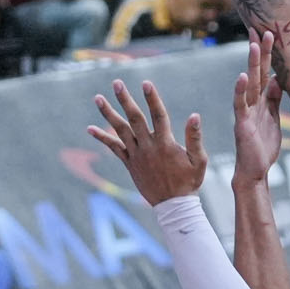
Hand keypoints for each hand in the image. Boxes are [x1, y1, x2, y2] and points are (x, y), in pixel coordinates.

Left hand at [88, 78, 206, 204]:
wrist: (173, 206)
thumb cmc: (189, 182)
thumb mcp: (199, 160)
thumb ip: (195, 138)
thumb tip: (194, 115)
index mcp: (166, 144)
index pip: (159, 116)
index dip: (152, 99)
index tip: (145, 83)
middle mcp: (148, 147)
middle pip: (134, 119)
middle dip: (125, 100)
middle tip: (116, 83)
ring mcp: (137, 156)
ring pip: (120, 130)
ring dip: (108, 113)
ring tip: (97, 98)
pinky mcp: (130, 164)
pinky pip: (114, 148)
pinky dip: (102, 138)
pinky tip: (89, 128)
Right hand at [231, 34, 282, 184]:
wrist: (255, 170)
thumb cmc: (263, 146)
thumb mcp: (274, 118)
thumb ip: (275, 99)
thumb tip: (280, 79)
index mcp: (261, 101)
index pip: (265, 73)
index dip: (267, 55)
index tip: (269, 34)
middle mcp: (252, 103)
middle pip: (257, 73)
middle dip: (261, 52)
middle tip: (263, 30)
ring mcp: (246, 112)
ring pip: (249, 84)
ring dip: (252, 64)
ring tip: (254, 45)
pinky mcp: (242, 123)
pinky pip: (240, 104)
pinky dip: (240, 90)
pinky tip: (241, 76)